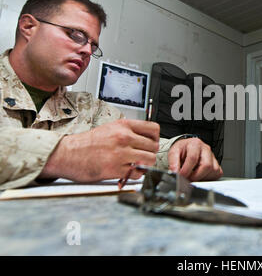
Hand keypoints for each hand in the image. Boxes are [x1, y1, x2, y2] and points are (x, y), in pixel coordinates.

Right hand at [40, 119, 159, 181]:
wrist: (68, 154)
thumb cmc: (87, 143)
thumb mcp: (110, 128)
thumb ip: (129, 131)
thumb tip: (147, 139)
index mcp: (123, 125)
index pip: (154, 129)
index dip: (155, 138)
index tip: (151, 143)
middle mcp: (124, 137)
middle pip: (154, 146)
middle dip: (150, 153)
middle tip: (142, 156)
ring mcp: (120, 153)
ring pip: (149, 160)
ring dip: (145, 164)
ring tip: (136, 164)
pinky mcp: (115, 169)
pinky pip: (137, 173)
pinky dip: (135, 174)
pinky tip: (128, 171)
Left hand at [168, 137, 222, 180]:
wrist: (187, 149)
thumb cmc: (182, 150)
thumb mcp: (173, 152)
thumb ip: (173, 162)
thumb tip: (175, 172)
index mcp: (195, 144)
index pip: (193, 158)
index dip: (186, 170)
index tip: (181, 176)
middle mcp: (206, 149)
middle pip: (206, 165)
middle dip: (196, 176)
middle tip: (188, 178)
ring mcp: (213, 157)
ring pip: (213, 171)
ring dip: (202, 177)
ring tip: (193, 175)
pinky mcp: (216, 164)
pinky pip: (217, 173)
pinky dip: (209, 178)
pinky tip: (200, 175)